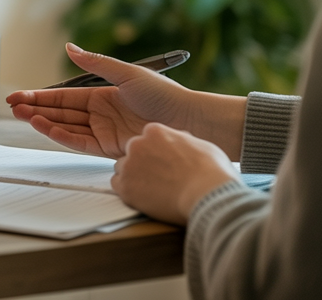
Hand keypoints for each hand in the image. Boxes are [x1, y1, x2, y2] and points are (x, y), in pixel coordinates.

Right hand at [5, 43, 244, 158]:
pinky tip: (45, 127)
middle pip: (60, 112)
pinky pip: (79, 142)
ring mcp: (103, 131)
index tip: (18, 96)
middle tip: (12, 107)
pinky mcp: (110, 148)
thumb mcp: (127, 73)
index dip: (39, 96)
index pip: (63, 96)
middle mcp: (100, 114)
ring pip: (65, 127)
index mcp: (103, 94)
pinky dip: (60, 135)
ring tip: (23, 116)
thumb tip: (69, 47)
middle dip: (35, 109)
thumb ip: (95, 63)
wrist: (190, 121)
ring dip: (43, 122)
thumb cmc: (165, 95)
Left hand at [112, 123, 237, 224]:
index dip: (156, 151)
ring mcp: (129, 166)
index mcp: (154, 132)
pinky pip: (118, 185)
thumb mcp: (200, 145)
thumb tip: (179, 140)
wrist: (207, 195)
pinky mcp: (125, 187)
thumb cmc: (211, 171)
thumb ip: (181, 140)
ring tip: (155, 188)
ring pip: (123, 168)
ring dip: (134, 176)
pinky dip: (129, 191)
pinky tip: (146, 196)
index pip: (147, 139)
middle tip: (160, 176)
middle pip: (132, 152)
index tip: (165, 162)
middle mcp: (136, 144)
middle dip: (143, 163)